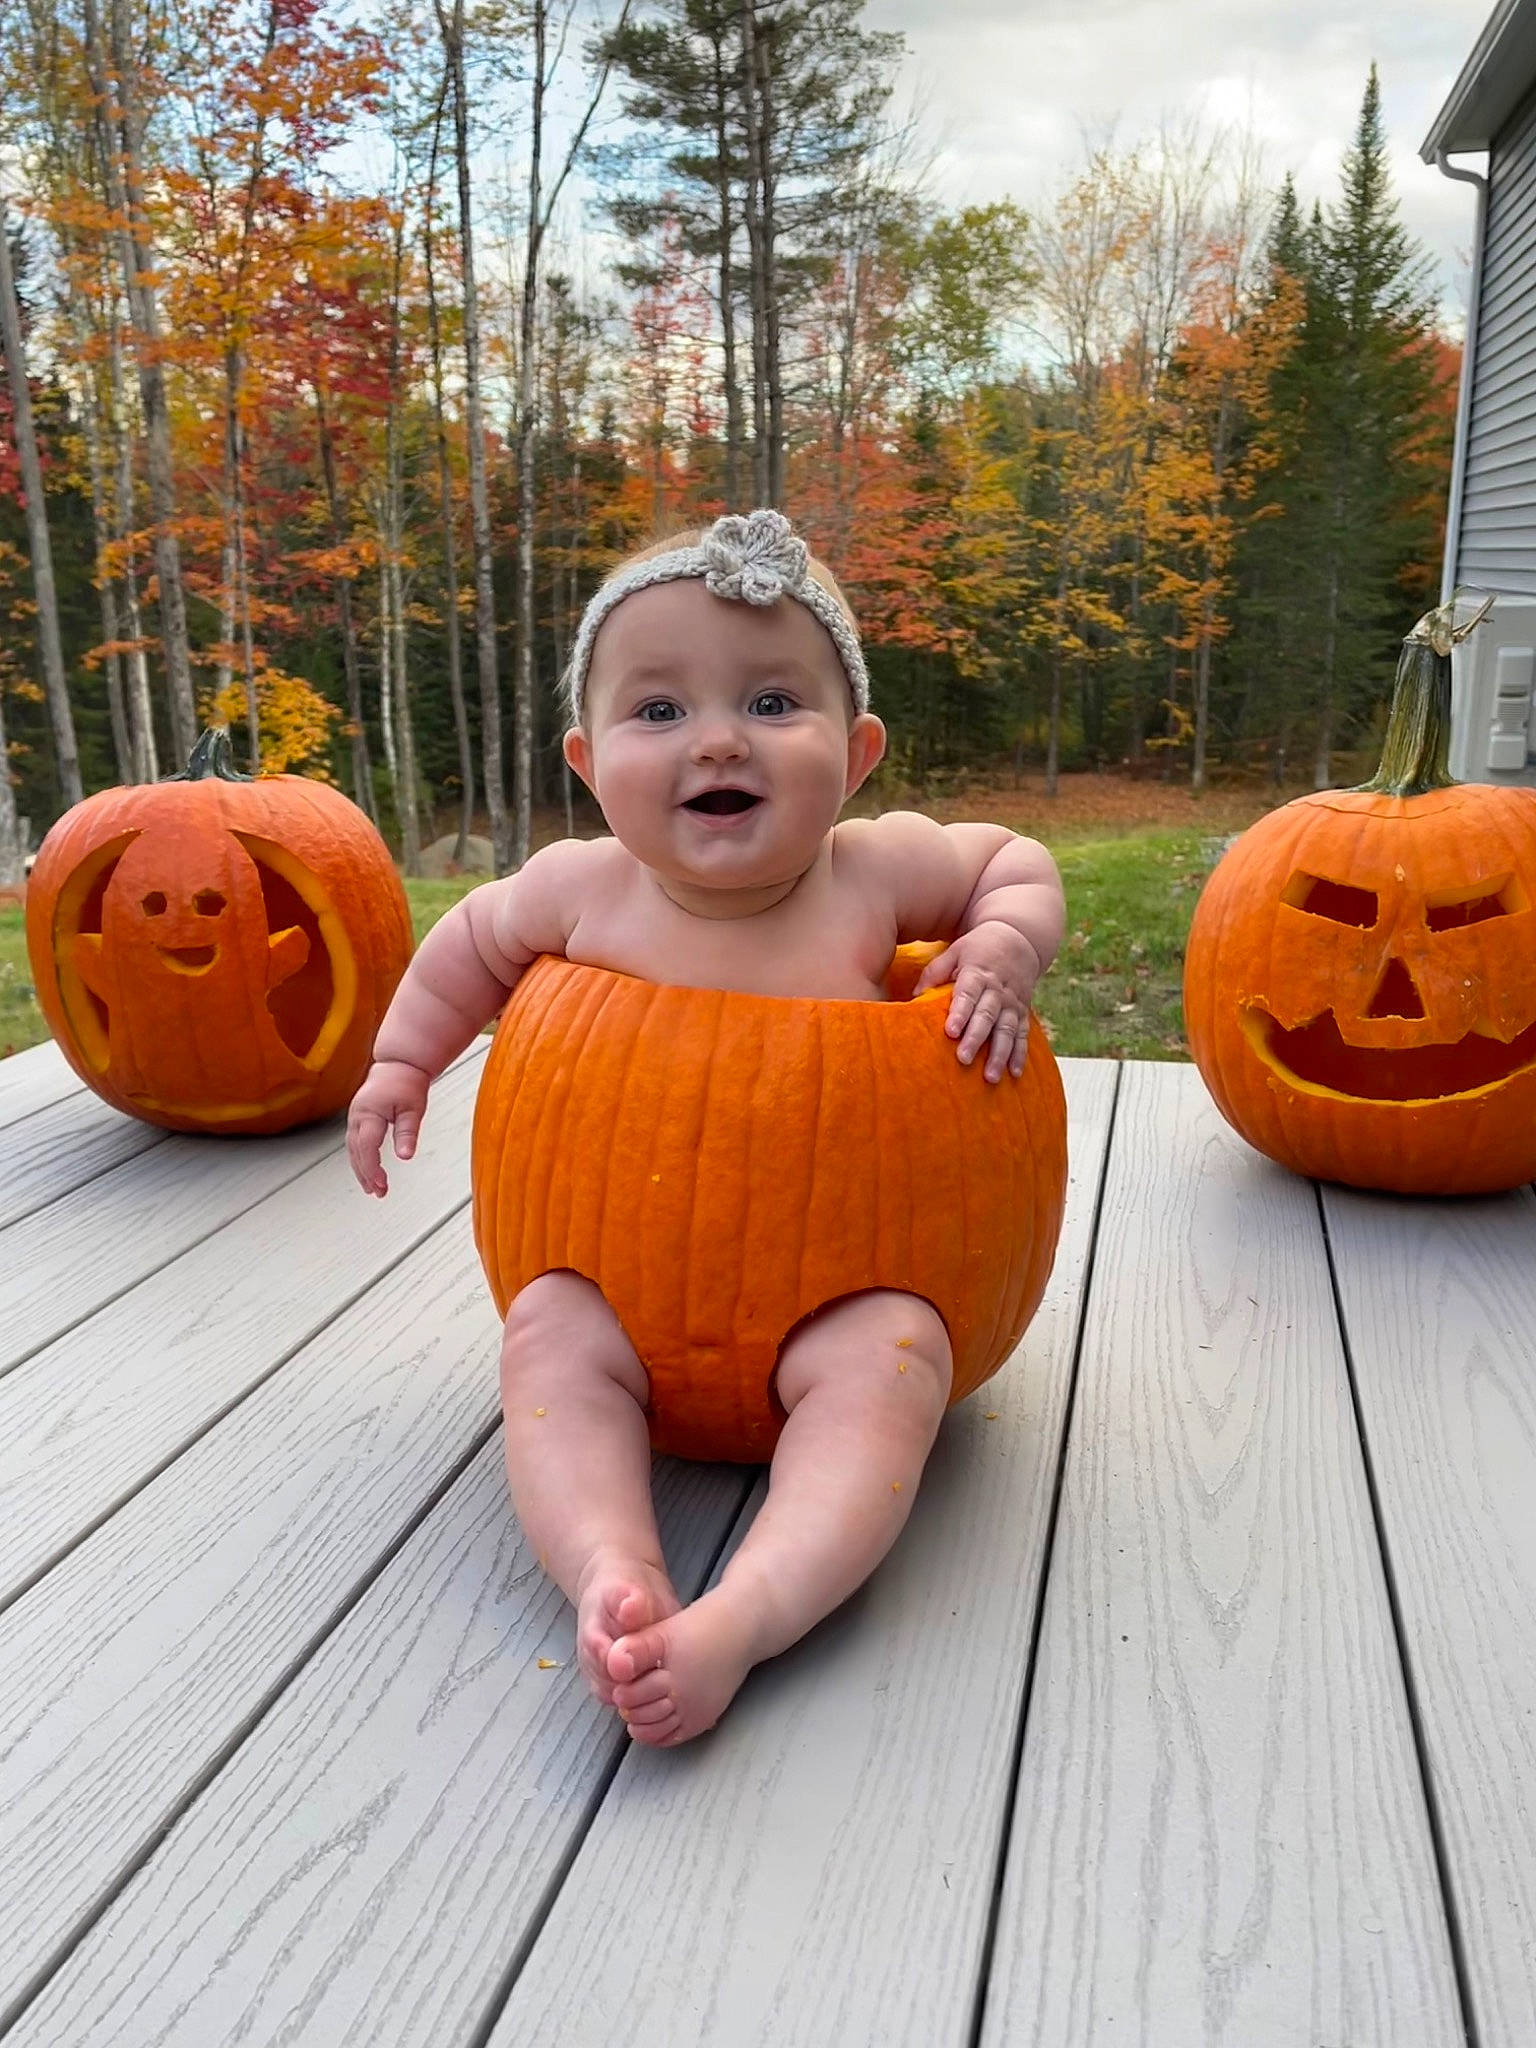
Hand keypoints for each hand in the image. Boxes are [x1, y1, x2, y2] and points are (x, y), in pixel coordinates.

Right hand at [347, 1059, 430, 1195]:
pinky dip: (361, 1159)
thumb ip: (408, 1133)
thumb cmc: (406, 1082)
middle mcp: (357, 1116)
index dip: (372, 1168)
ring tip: (373, 1189)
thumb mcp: (413, 1109)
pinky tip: (369, 1171)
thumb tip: (406, 1156)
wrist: (399, 1065)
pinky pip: (355, 1143)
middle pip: (356, 1152)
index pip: (366, 1147)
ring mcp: (355, 1117)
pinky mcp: (358, 1118)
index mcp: (369, 1113)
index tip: (381, 1184)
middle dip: (365, 1175)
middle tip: (379, 1193)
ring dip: (361, 1170)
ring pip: (353, 1150)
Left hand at [913, 921, 1039, 1081]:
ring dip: (999, 1054)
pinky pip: (1022, 1035)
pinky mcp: (1023, 1013)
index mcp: (978, 973)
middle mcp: (997, 990)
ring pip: (1006, 1030)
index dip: (960, 1012)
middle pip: (986, 1016)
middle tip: (964, 1059)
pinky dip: (1020, 1054)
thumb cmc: (977, 949)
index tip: (950, 1031)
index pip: (968, 994)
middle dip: (976, 1038)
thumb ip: (935, 972)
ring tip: (990, 1076)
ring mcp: (1012, 1003)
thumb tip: (914, 996)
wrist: (1018, 940)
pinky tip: (1014, 1073)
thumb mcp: (955, 951)